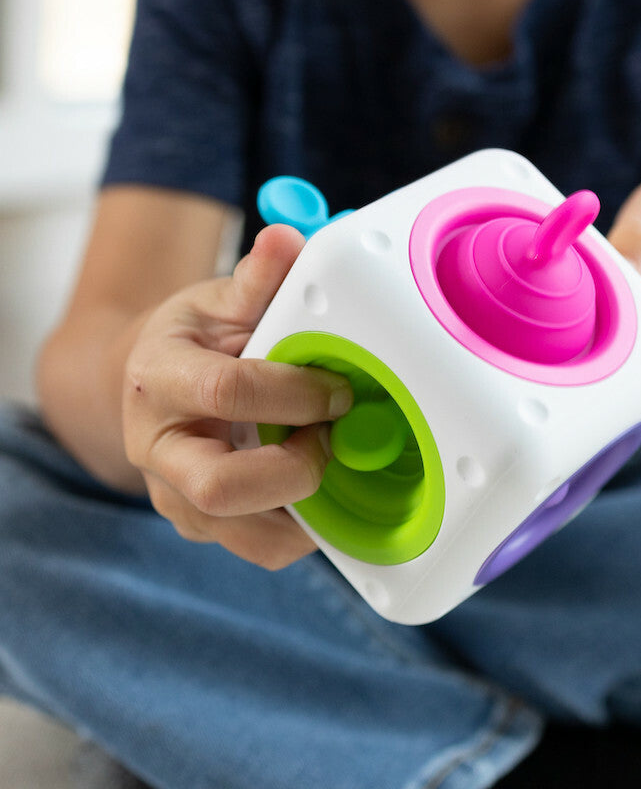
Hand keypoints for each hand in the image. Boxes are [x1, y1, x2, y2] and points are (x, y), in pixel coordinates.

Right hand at [122, 224, 352, 568]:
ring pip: (245, 534)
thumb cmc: (194, 342)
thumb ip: (256, 280)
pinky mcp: (202, 524)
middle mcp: (156, 448)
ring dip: (307, 506)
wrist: (154, 385)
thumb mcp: (218, 301)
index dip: (295, 393)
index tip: (338, 389)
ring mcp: (175, 496)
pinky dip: (305, 529)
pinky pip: (260, 548)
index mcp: (158, 379)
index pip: (226, 392)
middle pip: (220, 487)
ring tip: (329, 462)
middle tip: (334, 439)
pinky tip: (324, 490)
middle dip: (296, 468)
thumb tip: (288, 241)